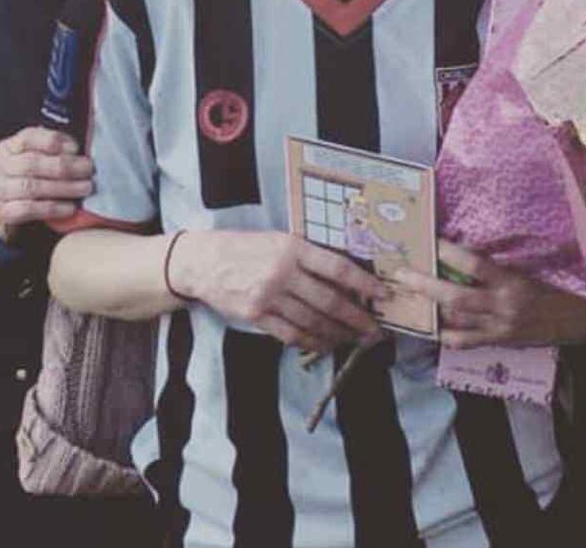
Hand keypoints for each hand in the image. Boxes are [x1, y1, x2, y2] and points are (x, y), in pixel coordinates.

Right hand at [0, 127, 93, 243]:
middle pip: (31, 163)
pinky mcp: (0, 213)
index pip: (28, 138)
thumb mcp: (34, 158)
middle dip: (64, 166)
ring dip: (62, 188)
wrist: (0, 206)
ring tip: (84, 188)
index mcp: (8, 147)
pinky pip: (26, 210)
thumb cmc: (25, 177)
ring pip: (30, 187)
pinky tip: (70, 208)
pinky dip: (51, 208)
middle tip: (88, 170)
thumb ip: (52, 151)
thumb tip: (79, 149)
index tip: (76, 148)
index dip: (53, 141)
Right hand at [169, 230, 386, 352]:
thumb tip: (345, 278)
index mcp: (292, 247)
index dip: (363, 284)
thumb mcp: (278, 240)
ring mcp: (268, 296)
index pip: (337, 267)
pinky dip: (311, 342)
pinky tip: (325, 344)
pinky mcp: (256, 316)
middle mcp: (283, 272)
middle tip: (375, 330)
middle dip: (357, 318)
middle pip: (329, 301)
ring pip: (313, 322)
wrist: (203, 261)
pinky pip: (291, 334)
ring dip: (338, 334)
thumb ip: (308, 257)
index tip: (382, 294)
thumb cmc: (246, 247)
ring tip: (354, 339)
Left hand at [394, 240, 585, 348]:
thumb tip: (483, 230)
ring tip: (406, 296)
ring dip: (430, 309)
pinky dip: (449, 336)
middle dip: (425, 285)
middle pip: (456, 297)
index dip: (450, 252)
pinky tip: (432, 328)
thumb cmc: (563, 280)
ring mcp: (500, 326)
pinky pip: (469, 341)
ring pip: (457, 320)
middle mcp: (503, 306)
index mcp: (514, 281)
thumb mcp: (541, 260)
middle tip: (400, 273)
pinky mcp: (502, 340)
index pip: (475, 264)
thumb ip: (512, 249)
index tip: (431, 240)